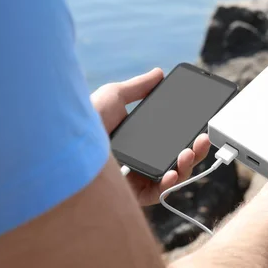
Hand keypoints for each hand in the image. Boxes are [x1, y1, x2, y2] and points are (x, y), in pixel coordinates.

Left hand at [90, 68, 210, 205]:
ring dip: (187, 166)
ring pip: (172, 178)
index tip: (200, 126)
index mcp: (137, 141)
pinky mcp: (130, 194)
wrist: (64, 143)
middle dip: (195, 151)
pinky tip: (173, 172)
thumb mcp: (114, 96)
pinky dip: (170, 184)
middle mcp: (138, 161)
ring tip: (190, 152)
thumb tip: (158, 73)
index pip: (169, 141)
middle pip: (176, 160)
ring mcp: (135, 178)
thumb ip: (139, 87)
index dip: (187, 136)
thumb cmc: (83, 120)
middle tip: (202, 139)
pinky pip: (157, 194)